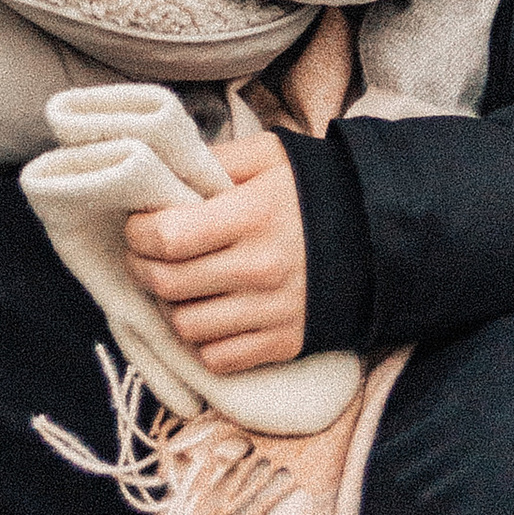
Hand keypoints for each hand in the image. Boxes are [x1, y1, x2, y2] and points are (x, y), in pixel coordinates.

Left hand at [125, 123, 306, 375]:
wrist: (376, 240)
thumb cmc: (312, 190)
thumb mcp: (266, 156)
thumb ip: (214, 160)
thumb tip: (164, 171)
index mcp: (252, 215)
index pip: (169, 237)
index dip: (139, 232)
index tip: (137, 224)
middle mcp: (260, 269)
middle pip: (168, 284)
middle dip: (142, 267)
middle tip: (142, 254)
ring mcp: (272, 312)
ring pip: (186, 326)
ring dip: (168, 306)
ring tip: (171, 284)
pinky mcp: (284, 344)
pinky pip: (219, 358)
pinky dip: (200, 341)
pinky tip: (203, 313)